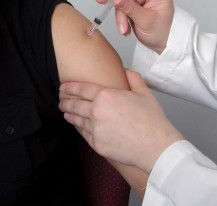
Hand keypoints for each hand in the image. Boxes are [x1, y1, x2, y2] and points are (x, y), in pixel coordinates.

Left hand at [59, 70, 183, 172]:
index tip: (63, 87)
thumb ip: (132, 77)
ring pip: (77, 120)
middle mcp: (97, 112)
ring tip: (66, 113)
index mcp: (106, 96)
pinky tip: (78, 127)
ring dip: (69, 115)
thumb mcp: (144, 92)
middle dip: (65, 102)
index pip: (81, 89)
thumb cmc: (152, 120)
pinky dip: (79, 129)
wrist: (156, 146)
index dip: (69, 88)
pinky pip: (84, 134)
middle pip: (74, 105)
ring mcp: (95, 130)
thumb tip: (125, 70)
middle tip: (61, 100)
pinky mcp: (97, 144)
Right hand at [98, 0, 173, 51]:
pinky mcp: (131, 3)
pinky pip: (119, 6)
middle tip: (103, 0)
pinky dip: (120, 17)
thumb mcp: (146, 21)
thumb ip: (131, 9)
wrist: (160, 43)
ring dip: (119, 14)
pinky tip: (124, 28)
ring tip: (123, 28)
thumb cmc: (162, 31)